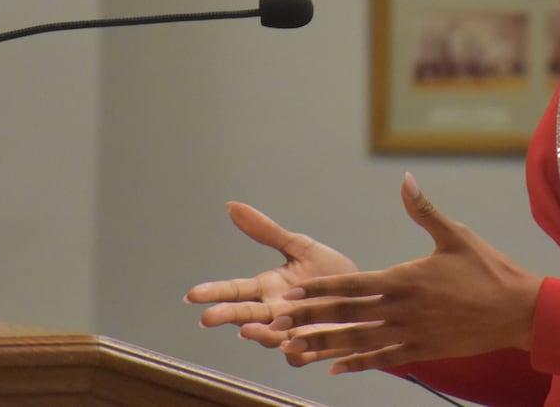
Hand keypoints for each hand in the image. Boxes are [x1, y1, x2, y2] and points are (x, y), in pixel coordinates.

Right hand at [185, 201, 357, 350]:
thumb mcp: (299, 246)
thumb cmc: (329, 272)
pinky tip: (288, 343)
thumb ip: (266, 232)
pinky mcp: (313, 347)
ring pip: (268, 337)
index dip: (214, 293)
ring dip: (258, 333)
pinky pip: (298, 353)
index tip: (192, 294)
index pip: (235, 290)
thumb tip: (231, 206)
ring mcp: (291, 332)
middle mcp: (274, 313)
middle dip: (226, 316)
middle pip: (245, 316)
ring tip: (247, 328)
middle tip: (207, 317)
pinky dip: (292, 350)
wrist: (366, 295)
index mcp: (268, 289)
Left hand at [271, 172, 541, 373]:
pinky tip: (334, 368)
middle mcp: (402, 310)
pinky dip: (357, 364)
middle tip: (278, 322)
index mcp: (405, 279)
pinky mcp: (422, 350)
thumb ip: (424, 210)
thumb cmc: (488, 269)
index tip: (292, 291)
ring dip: (324, 346)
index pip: (352, 286)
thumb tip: (405, 180)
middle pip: (347, 317)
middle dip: (310, 319)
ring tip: (294, 349)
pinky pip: (383, 360)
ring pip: (358, 342)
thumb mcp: (456, 234)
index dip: (319, 289)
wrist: (518, 311)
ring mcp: (411, 334)